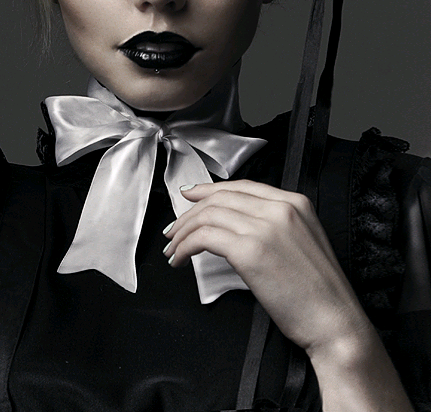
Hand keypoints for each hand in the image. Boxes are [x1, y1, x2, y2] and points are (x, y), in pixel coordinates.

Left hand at [163, 180, 371, 357]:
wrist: (336, 323)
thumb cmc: (319, 293)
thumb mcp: (302, 242)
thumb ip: (274, 224)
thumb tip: (234, 224)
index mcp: (295, 203)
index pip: (241, 187)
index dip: (209, 190)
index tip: (191, 197)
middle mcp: (280, 208)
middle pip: (220, 198)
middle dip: (190, 213)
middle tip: (174, 229)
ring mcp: (265, 227)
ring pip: (208, 216)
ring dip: (184, 232)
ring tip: (174, 248)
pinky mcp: (250, 251)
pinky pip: (205, 238)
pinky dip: (186, 246)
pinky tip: (181, 259)